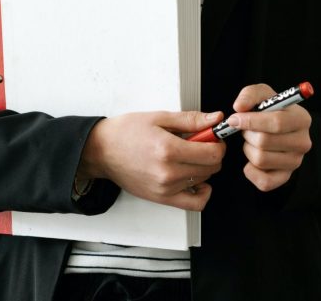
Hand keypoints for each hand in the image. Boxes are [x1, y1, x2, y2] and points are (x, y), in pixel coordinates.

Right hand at [78, 110, 225, 210]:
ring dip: (204, 167)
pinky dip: (202, 192)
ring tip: (190, 155)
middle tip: (201, 142)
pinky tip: (195, 178)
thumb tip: (215, 119)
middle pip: (211, 168)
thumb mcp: (159, 117)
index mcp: (168, 149)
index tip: (213, 136)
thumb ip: (190, 120)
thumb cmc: (125, 132)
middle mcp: (168, 172)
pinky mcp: (162, 198)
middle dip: (212, 153)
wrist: (102, 150)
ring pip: (204, 180)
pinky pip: (195, 203)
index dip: (218, 142)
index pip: (212, 153)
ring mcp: (166, 189)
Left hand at [229, 84, 311, 191]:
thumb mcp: (262, 94)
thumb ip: (250, 94)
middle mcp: (303, 142)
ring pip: (261, 160)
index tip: (234, 118)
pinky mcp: (286, 177)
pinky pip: (264, 182)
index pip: (276, 123)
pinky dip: (251, 171)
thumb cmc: (269, 108)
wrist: (277, 127)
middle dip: (247, 134)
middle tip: (245, 129)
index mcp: (301, 118)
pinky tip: (250, 159)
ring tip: (251, 140)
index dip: (251, 121)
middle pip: (265, 142)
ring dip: (247, 149)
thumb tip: (239, 107)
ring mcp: (296, 162)